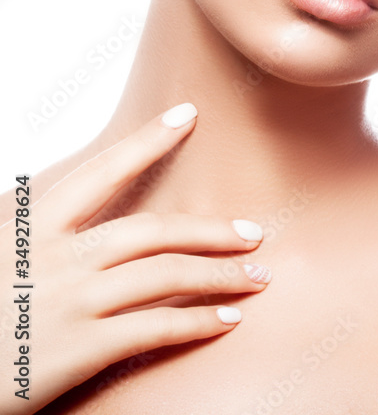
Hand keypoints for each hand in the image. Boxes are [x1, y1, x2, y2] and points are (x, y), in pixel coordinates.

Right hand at [0, 103, 270, 414]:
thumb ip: (33, 228)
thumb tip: (51, 199)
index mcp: (35, 227)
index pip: (103, 171)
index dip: (149, 140)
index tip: (187, 114)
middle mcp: (58, 257)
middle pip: (153, 231)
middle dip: (209, 230)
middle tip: (253, 230)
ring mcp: (71, 303)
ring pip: (164, 276)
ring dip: (219, 275)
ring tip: (257, 276)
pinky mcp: (79, 351)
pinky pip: (153, 330)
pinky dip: (196, 323)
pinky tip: (226, 321)